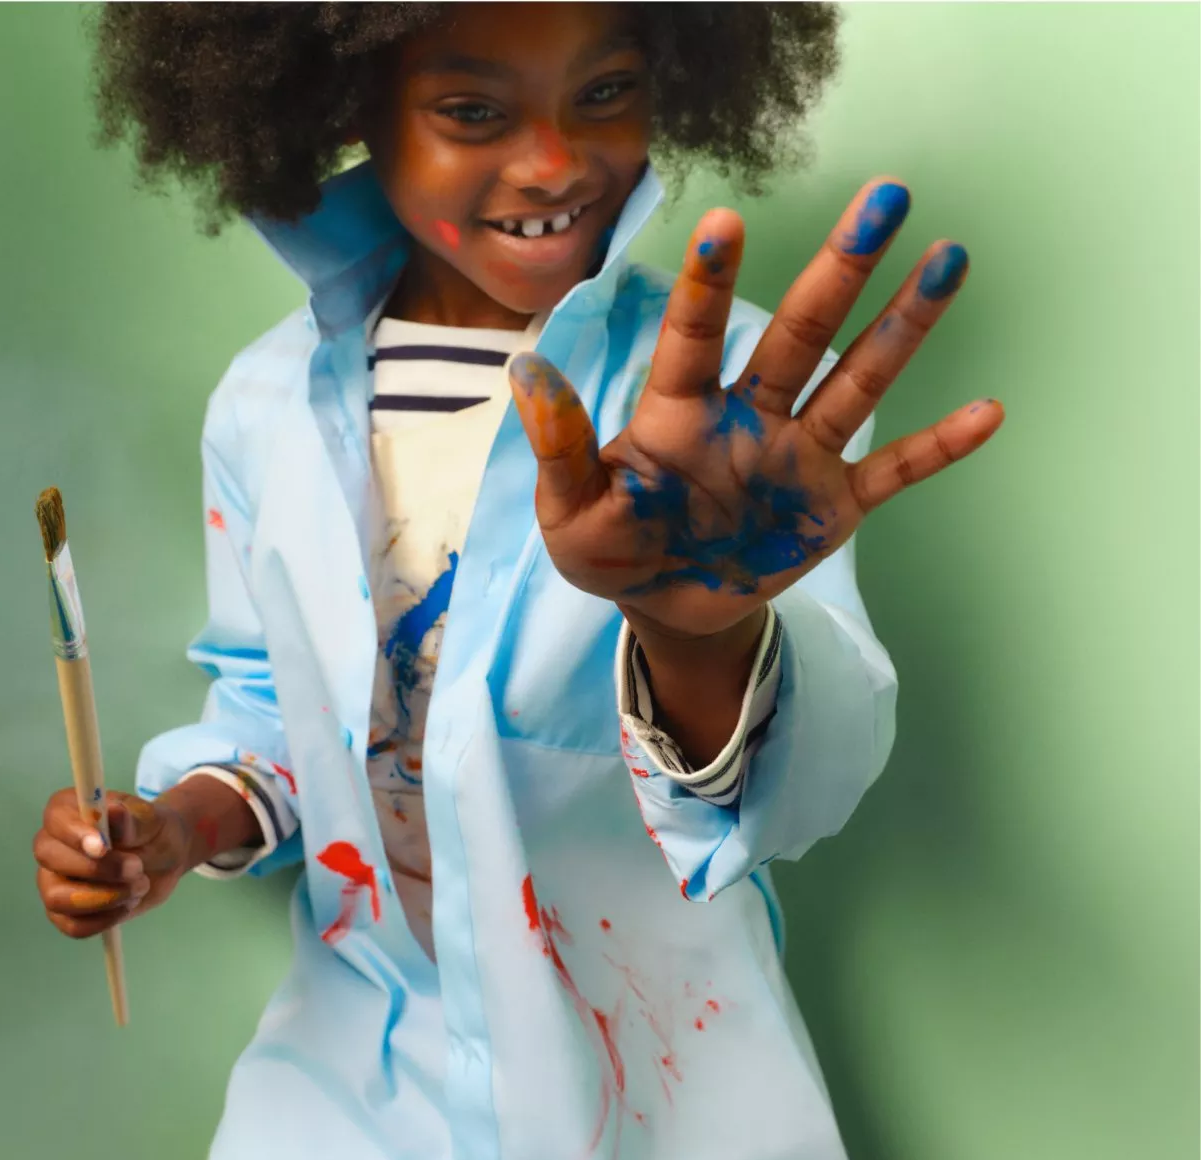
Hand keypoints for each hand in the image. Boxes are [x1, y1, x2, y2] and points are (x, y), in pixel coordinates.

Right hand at [33, 789, 193, 938]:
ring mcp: (53, 881)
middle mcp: (53, 845)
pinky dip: (104, 920)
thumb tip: (113, 812)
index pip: (55, 820)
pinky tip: (128, 904)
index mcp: (68, 812)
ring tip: (139, 886)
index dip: (74, 835)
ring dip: (104, 898)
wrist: (164, 858)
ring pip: (57, 898)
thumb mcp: (151, 820)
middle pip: (51, 858)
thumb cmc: (151, 831)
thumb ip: (131, 820)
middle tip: (137, 868)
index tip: (103, 847)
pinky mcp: (65, 912)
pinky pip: (72, 926)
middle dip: (97, 869)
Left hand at [508, 177, 1003, 639]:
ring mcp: (795, 457)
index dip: (709, 284)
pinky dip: (936, 447)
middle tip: (885, 198)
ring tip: (947, 260)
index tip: (724, 222)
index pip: (693, 338)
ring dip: (901, 326)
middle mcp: (746, 418)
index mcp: (678, 414)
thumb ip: (560, 449)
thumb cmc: (611, 551)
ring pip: (854, 382)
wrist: (666, 606)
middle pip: (798, 335)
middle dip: (839, 270)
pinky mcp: (831, 506)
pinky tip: (988, 411)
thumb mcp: (571, 514)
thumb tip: (526, 371)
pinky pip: (892, 471)